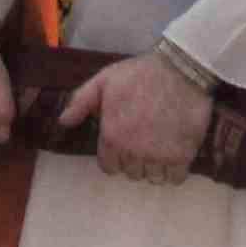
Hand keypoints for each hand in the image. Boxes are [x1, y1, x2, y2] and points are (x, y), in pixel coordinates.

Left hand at [61, 50, 213, 183]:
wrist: (181, 68)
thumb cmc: (140, 73)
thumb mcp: (105, 80)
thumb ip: (81, 101)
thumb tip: (63, 122)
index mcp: (112, 136)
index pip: (109, 166)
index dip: (116, 156)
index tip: (125, 143)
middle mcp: (133, 151)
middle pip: (131, 173)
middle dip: (136, 159)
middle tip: (145, 140)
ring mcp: (158, 156)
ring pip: (152, 177)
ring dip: (155, 166)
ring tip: (161, 147)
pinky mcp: (182, 156)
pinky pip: (174, 178)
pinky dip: (175, 170)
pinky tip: (175, 153)